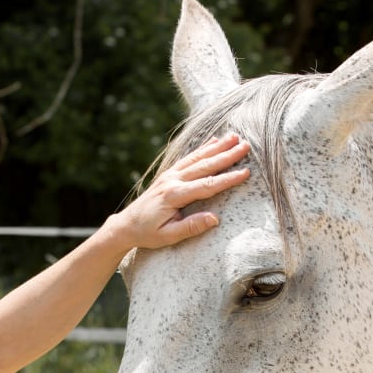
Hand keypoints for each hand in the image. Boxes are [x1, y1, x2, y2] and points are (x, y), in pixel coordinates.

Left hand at [105, 133, 250, 249]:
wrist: (126, 225)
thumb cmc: (147, 233)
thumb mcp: (168, 236)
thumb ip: (191, 227)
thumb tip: (215, 219)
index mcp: (174, 196)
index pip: (206, 185)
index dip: (227, 179)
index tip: (245, 172)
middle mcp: (172, 181)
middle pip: (204, 166)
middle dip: (226, 155)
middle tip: (246, 145)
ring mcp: (170, 175)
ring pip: (197, 158)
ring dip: (217, 147)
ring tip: (235, 137)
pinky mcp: (168, 174)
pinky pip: (188, 158)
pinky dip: (202, 148)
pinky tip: (214, 140)